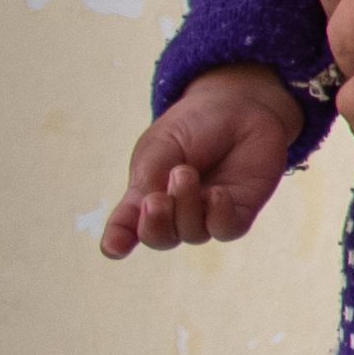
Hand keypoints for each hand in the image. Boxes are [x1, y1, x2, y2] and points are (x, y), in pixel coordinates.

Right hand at [105, 72, 303, 255]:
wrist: (238, 106)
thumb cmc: (193, 126)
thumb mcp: (161, 146)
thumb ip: (150, 180)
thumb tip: (147, 210)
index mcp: (146, 194)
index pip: (127, 227)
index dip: (117, 240)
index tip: (113, 248)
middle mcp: (176, 210)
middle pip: (160, 238)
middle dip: (155, 223)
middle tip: (156, 198)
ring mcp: (208, 213)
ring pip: (192, 233)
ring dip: (185, 206)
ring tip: (186, 172)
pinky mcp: (240, 210)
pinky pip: (226, 229)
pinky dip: (218, 214)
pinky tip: (217, 193)